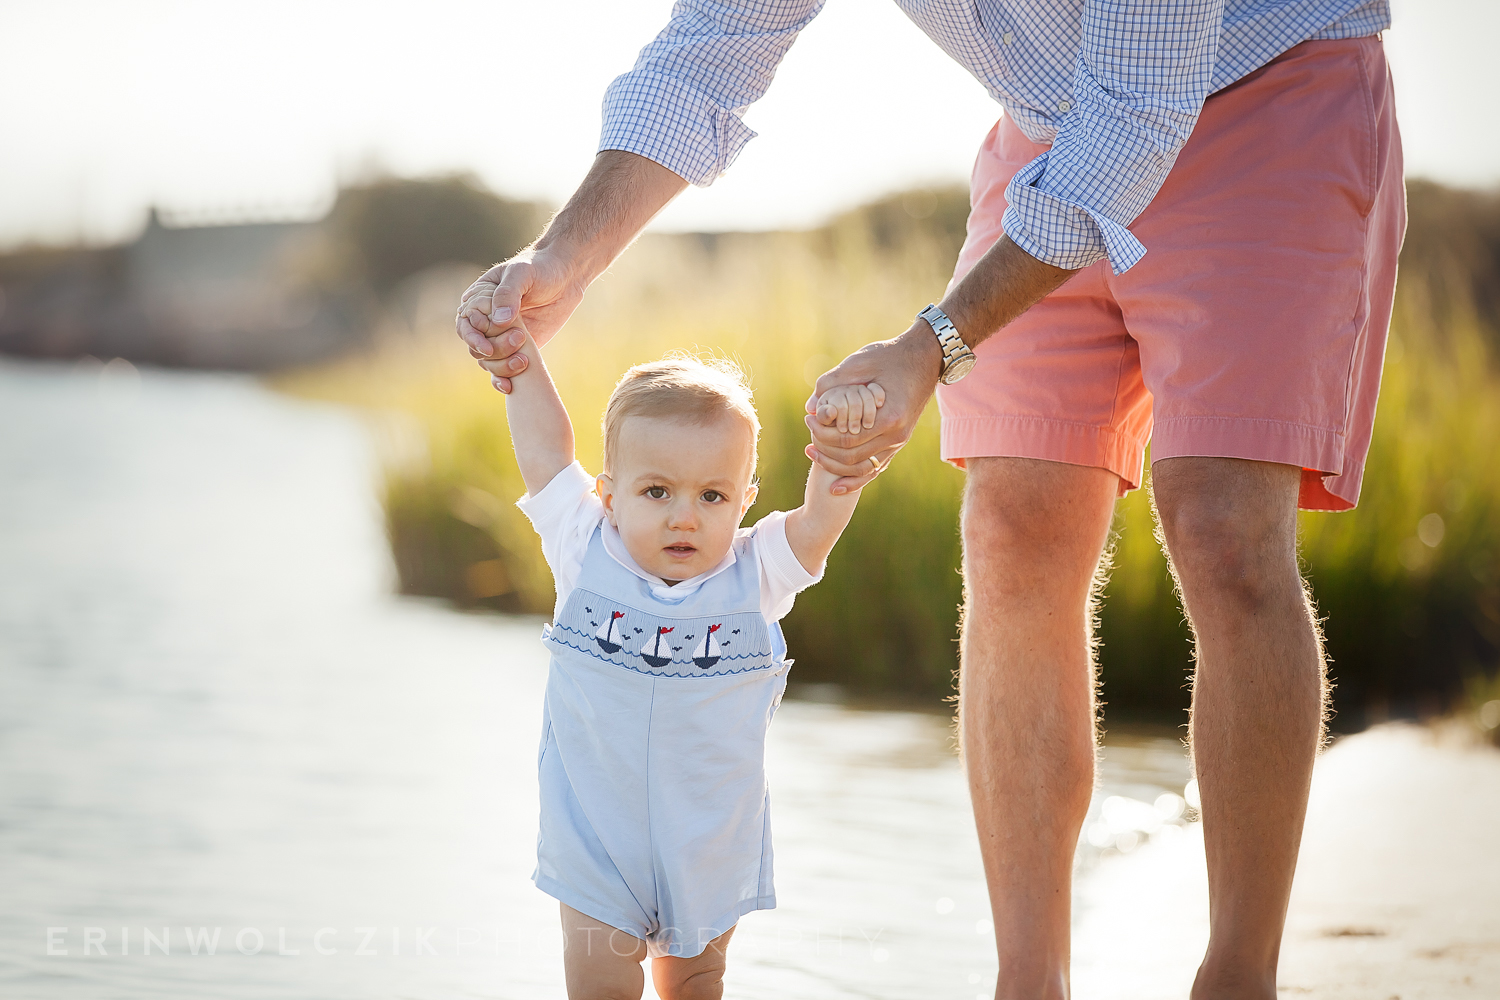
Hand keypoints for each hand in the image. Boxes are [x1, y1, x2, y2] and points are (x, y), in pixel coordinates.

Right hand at [455, 248, 582, 391]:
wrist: (566, 277)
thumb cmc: (540, 269)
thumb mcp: (522, 274)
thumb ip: (508, 294)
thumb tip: (499, 321)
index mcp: (478, 301)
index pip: (465, 324)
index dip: (474, 335)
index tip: (489, 339)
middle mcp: (486, 321)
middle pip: (476, 347)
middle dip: (494, 350)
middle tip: (520, 339)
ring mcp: (501, 337)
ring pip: (488, 361)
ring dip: (502, 366)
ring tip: (524, 359)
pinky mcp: (517, 349)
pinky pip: (503, 369)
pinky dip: (503, 379)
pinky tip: (509, 387)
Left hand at [803, 326, 942, 493]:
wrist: (925, 357)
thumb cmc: (891, 356)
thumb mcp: (859, 363)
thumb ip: (832, 384)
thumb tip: (810, 407)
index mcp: (889, 417)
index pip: (846, 439)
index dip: (822, 433)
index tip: (808, 419)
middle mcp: (897, 435)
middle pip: (852, 457)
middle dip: (824, 449)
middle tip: (808, 433)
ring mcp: (899, 442)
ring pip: (862, 469)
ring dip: (834, 466)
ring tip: (812, 453)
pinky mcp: (898, 443)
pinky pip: (875, 469)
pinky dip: (855, 480)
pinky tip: (836, 486)